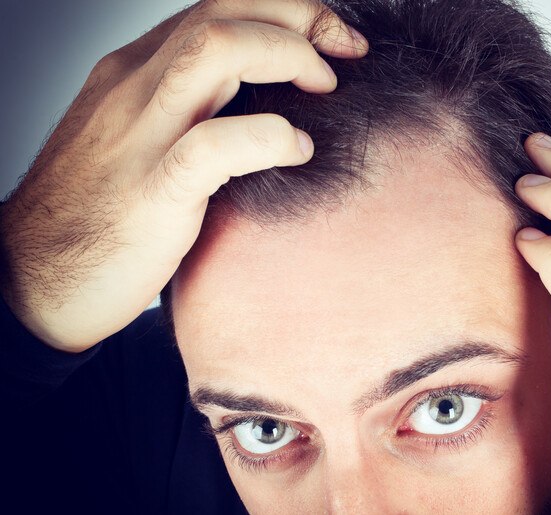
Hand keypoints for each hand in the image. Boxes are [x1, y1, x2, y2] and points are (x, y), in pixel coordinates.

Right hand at [0, 0, 367, 351]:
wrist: (30, 279)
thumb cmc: (98, 214)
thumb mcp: (140, 141)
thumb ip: (188, 110)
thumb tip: (261, 100)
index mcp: (133, 73)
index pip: (216, 8)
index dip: (286, 10)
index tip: (332, 38)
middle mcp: (134, 90)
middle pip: (223, 12)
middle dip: (300, 17)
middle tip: (348, 51)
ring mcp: (139, 137)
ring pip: (215, 51)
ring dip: (287, 55)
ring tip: (325, 88)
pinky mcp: (149, 193)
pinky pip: (212, 146)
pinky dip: (267, 137)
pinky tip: (297, 150)